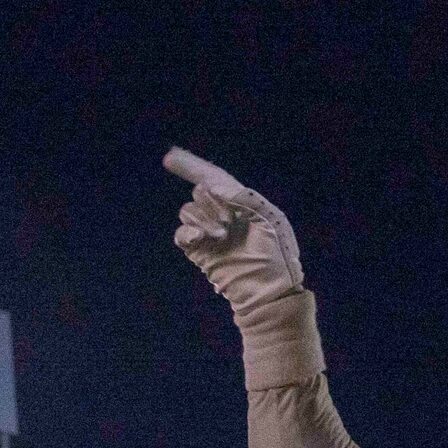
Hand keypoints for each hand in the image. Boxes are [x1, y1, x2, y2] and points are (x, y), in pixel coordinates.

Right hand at [164, 148, 305, 320]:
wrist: (270, 291)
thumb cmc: (277, 256)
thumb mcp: (268, 219)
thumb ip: (243, 198)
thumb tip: (212, 185)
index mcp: (242, 203)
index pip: (213, 177)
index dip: (192, 166)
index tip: (170, 156)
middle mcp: (223, 214)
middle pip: (200, 192)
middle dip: (212, 201)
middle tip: (230, 221)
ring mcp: (209, 233)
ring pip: (188, 211)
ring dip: (203, 219)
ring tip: (222, 235)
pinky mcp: (199, 252)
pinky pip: (181, 233)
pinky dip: (186, 231)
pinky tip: (199, 238)